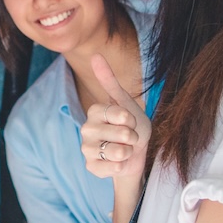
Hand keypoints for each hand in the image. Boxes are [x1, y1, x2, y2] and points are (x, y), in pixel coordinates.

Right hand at [79, 54, 149, 180]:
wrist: (135, 153)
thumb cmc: (132, 126)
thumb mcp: (126, 102)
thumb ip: (109, 81)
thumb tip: (95, 55)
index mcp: (94, 111)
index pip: (122, 115)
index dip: (132, 120)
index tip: (130, 121)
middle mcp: (86, 128)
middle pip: (122, 134)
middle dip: (133, 137)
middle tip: (128, 137)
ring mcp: (86, 149)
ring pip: (117, 152)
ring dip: (128, 152)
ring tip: (124, 149)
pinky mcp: (90, 167)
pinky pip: (113, 168)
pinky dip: (122, 166)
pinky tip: (118, 162)